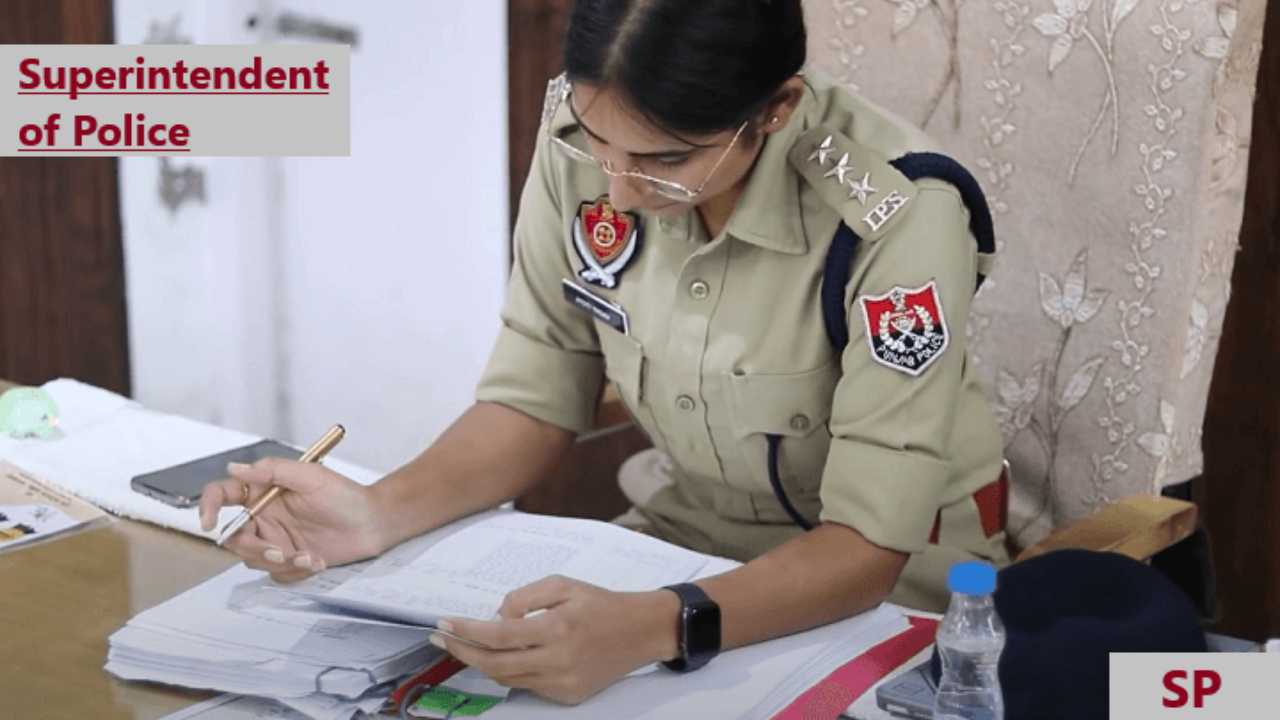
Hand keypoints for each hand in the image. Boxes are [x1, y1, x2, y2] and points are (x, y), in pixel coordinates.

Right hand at [198, 458, 385, 581]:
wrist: (373, 523)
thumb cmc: (345, 495)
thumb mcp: (310, 476)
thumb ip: (271, 470)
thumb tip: (234, 468)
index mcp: (263, 492)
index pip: (222, 495)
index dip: (207, 506)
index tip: (207, 522)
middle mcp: (264, 516)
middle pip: (234, 537)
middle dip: (253, 548)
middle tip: (278, 551)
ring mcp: (275, 539)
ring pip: (253, 559)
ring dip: (279, 561)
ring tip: (309, 556)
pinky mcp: (289, 559)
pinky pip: (276, 573)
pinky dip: (294, 571)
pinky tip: (317, 560)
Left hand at [431, 575, 679, 704]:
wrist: (642, 631)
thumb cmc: (601, 603)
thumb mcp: (563, 585)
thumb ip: (524, 598)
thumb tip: (496, 618)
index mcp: (557, 628)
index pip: (498, 635)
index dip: (466, 632)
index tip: (444, 624)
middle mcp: (558, 660)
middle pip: (494, 664)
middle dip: (462, 652)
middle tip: (442, 638)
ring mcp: (563, 683)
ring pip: (507, 678)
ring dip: (483, 662)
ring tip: (469, 645)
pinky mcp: (568, 696)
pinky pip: (528, 684)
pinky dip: (513, 669)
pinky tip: (511, 654)